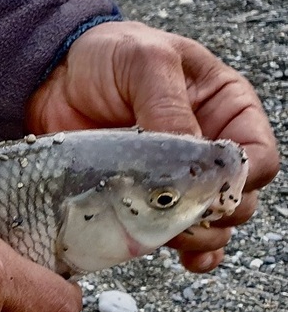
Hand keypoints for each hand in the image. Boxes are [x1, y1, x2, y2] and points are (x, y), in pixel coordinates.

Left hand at [26, 21, 278, 272]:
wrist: (52, 77)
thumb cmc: (106, 56)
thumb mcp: (144, 62)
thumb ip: (168, 105)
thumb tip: (190, 155)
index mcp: (225, 110)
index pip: (258, 158)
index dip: (243, 180)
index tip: (211, 189)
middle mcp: (208, 150)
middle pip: (236, 200)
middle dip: (215, 214)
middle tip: (179, 214)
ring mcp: (175, 180)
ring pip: (209, 225)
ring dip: (196, 237)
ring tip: (168, 235)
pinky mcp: (140, 200)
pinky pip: (174, 235)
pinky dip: (181, 250)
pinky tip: (175, 255)